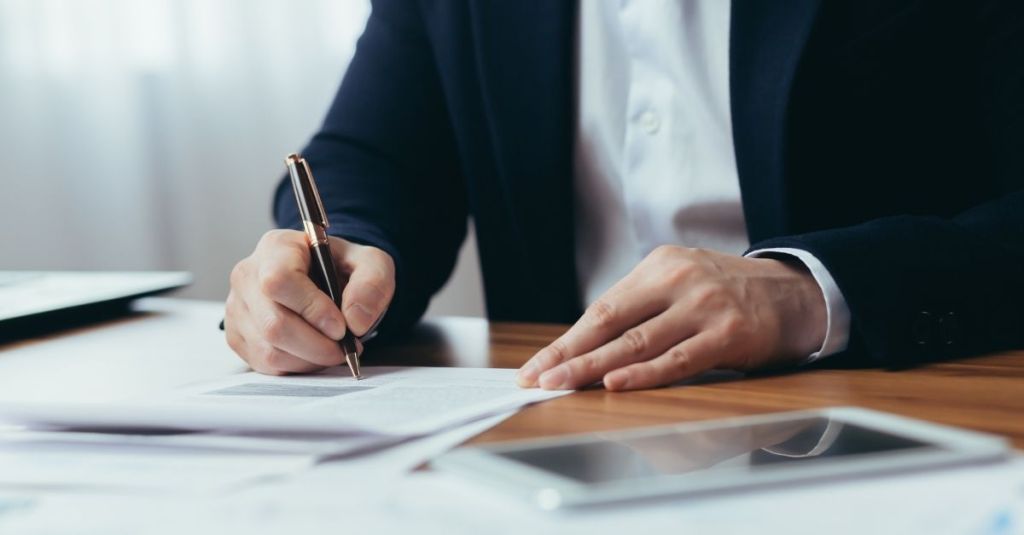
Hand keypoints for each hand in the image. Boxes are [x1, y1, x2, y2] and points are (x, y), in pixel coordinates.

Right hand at [225, 230, 394, 374]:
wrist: (326, 280)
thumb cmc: (343, 269)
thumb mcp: (371, 263)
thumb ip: (372, 284)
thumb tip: (355, 320)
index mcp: (276, 247)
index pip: (279, 281)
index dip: (312, 309)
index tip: (341, 326)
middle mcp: (248, 275)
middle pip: (273, 324)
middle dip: (318, 345)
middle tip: (345, 347)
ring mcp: (237, 308)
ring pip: (269, 350)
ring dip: (311, 359)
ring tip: (333, 348)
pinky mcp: (238, 335)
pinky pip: (265, 364)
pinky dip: (297, 366)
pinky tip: (314, 352)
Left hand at [516, 246, 826, 390]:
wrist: (796, 292)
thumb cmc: (727, 294)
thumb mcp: (681, 284)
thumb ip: (640, 309)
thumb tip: (585, 349)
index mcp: (658, 265)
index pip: (601, 309)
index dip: (565, 341)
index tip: (536, 367)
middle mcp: (678, 280)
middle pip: (610, 323)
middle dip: (568, 354)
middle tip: (537, 379)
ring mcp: (704, 305)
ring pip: (637, 342)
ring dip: (594, 368)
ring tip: (562, 385)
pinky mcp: (729, 333)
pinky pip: (678, 359)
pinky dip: (644, 374)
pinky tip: (616, 384)